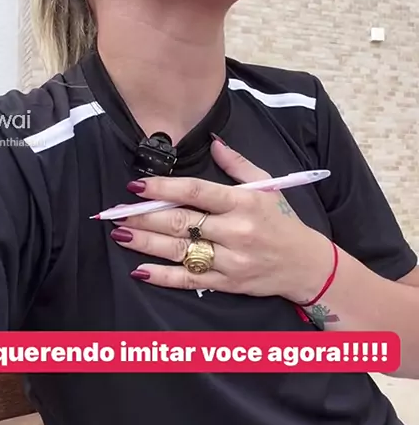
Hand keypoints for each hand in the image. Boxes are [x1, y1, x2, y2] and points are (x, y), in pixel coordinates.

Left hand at [110, 139, 331, 301]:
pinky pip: (189, 280)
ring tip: (121, 233)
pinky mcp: (227, 283)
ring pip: (180, 251)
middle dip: (146, 216)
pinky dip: (162, 276)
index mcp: (243, 202)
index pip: (197, 192)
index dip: (164, 187)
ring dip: (146, 242)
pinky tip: (140, 269)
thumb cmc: (284, 221)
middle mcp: (236, 231)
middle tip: (117, 212)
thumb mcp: (268, 185)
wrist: (306, 264)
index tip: (137, 185)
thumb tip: (213, 140)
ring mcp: (230, 260)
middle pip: (182, 222)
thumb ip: (237, 164)